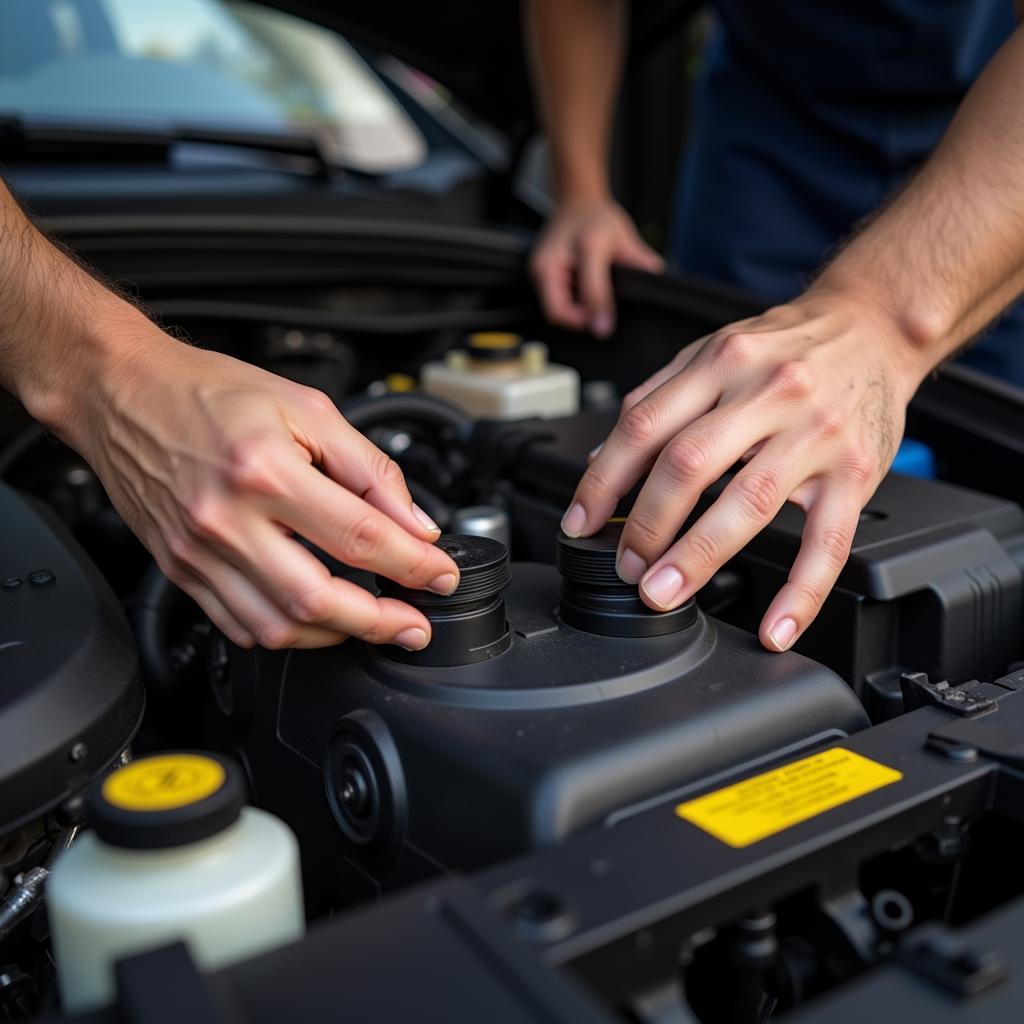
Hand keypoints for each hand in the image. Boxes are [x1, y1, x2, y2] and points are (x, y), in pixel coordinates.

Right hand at [70, 324, 459, 650]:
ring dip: (335, 636)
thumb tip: (414, 524)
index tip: (440, 575)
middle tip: (415, 625)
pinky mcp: (179, 569)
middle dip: (380, 623)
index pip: (358, 536)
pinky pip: (236, 626)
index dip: (412, 565)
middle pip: (317, 600)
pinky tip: (313, 621)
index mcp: (265, 470)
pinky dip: (284, 634)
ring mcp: (197, 551)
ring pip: (276, 627)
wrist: (123, 391)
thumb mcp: (308, 409)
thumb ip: (370, 470)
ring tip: (371, 625)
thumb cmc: (211, 392)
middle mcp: (226, 518)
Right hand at [530, 196, 663, 336]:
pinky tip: (581, 298)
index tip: (606, 328)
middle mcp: (551, 260)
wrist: (575, 202)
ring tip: (592, 305)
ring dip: (573, 315)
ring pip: (553, 311)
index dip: (596, 316)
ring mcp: (538, 269)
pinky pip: (551, 302)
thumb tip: (652, 285)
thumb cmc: (599, 219)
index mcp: (583, 249)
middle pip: (558, 312)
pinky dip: (567, 306)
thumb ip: (636, 264)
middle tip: (599, 318)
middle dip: (579, 320)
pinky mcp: (537, 275)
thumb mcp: (624, 240)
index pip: (587, 297)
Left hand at [561, 290, 928, 650]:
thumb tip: (602, 459)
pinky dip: (802, 591)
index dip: (603, 480)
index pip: (644, 425)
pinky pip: (828, 542)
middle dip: (646, 524)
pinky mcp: (857, 472)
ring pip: (748, 502)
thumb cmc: (791, 346)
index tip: (582, 522)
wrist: (876, 327)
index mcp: (722, 362)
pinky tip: (775, 627)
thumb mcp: (715, 350)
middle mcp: (768, 393)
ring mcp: (815, 433)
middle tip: (627, 566)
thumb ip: (658, 400)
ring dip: (698, 555)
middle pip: (689, 463)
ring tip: (663, 591)